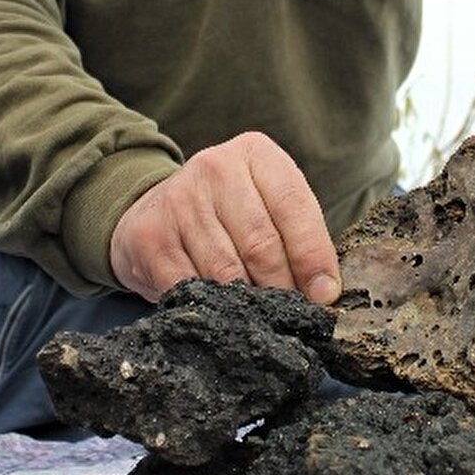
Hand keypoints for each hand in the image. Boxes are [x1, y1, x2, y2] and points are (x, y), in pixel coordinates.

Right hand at [109, 131, 341, 304]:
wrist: (155, 209)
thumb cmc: (230, 212)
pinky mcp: (150, 236)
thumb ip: (298, 236)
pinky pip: (190, 287)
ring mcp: (178, 200)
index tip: (325, 295)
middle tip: (292, 317)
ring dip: (249, 305)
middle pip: (261, 243)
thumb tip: (324, 292)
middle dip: (283, 288)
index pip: (293, 206)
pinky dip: (212, 310)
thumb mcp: (267, 204)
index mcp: (255, 153)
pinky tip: (222, 316)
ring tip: (261, 320)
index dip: (313, 256)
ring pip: (227, 271)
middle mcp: (214, 168)